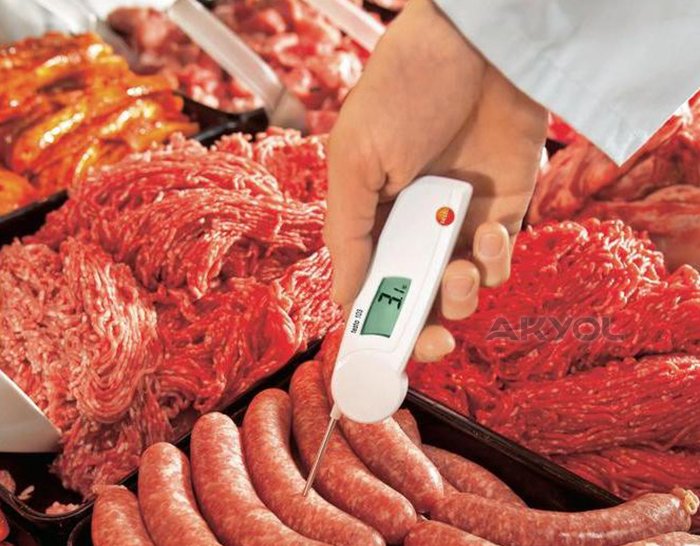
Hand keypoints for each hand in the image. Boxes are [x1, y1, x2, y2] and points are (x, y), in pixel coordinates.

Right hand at [324, 0, 546, 361]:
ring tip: (461, 270)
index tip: (381, 356)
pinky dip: (495, 263)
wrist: (477, 48)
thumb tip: (343, 297)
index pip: (368, 284)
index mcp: (369, 217)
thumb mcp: (356, 161)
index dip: (374, 323)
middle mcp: (413, 225)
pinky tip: (488, 235)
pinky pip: (499, 261)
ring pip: (460, 289)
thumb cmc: (403, 92)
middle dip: (424, 326)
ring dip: (462, 295)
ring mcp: (459, 221)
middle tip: (431, 338)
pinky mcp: (502, 212)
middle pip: (416, 297)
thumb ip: (348, 234)